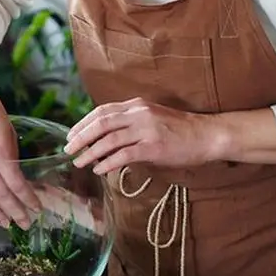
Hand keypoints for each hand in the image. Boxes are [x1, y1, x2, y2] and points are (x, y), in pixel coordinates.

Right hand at [0, 72, 40, 228]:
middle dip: (15, 212)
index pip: (17, 185)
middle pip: (1, 195)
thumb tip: (17, 180)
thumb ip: (12, 157)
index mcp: (0, 152)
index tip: (37, 209)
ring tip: (6, 224)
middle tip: (25, 224)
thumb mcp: (9, 132)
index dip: (28, 200)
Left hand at [64, 98, 224, 174]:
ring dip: (91, 152)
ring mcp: (146, 129)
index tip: (71, 135)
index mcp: (137, 105)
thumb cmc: (180, 132)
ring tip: (79, 162)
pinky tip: (100, 170)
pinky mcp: (153, 146)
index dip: (83, 123)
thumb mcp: (152, 120)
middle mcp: (139, 114)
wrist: (208, 135)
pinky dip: (108, 162)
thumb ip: (130, 126)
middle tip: (68, 149)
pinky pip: (124, 155)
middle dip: (81, 137)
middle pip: (101, 123)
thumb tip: (106, 143)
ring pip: (109, 139)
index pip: (102, 111)